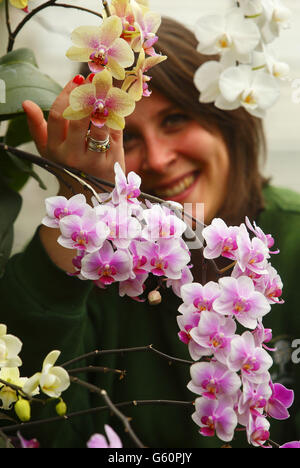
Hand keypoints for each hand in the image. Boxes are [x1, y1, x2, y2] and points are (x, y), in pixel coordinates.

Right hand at [22, 74, 124, 195]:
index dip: (67, 93)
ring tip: (107, 87)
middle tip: (95, 78)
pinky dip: (115, 116)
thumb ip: (38, 126)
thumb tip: (26, 103)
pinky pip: (114, 132)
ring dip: (103, 103)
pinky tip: (116, 105)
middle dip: (87, 94)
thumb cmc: (70, 164)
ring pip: (98, 125)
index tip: (78, 79)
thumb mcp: (49, 150)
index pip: (57, 115)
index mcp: (53, 149)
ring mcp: (92, 160)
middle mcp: (71, 156)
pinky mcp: (111, 160)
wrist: (92, 194)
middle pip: (78, 118)